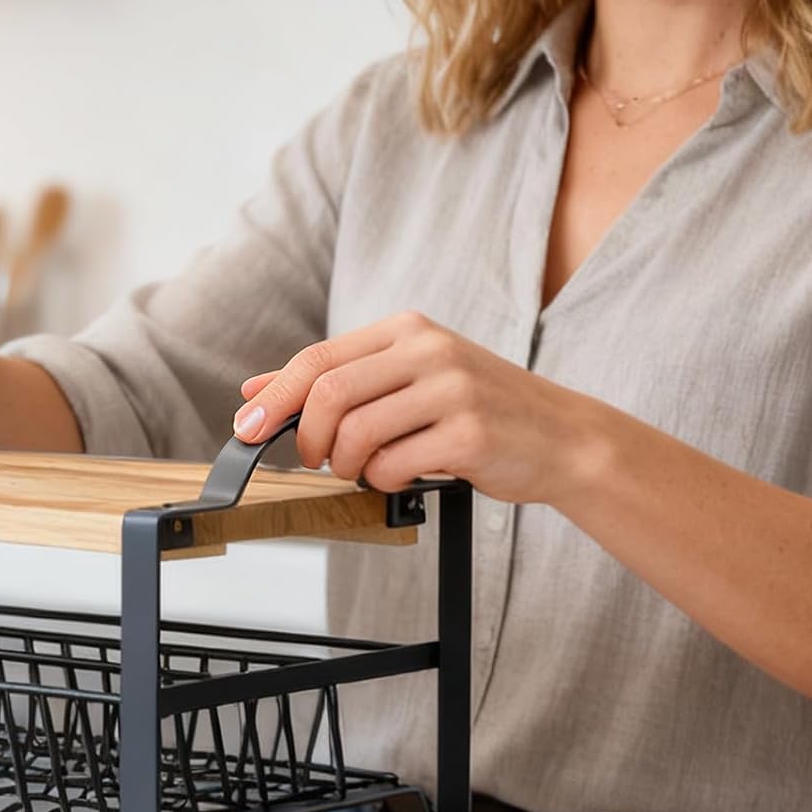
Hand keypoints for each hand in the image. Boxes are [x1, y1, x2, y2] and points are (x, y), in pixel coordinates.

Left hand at [232, 311, 601, 506]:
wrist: (563, 437)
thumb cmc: (478, 410)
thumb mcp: (407, 379)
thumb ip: (337, 379)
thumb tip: (254, 390)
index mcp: (407, 330)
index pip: (318, 359)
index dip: (275, 398)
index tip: (247, 429)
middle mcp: (428, 350)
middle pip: (330, 395)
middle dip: (309, 439)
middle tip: (318, 461)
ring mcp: (452, 390)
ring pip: (357, 434)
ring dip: (349, 466)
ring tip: (368, 470)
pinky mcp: (470, 433)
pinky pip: (393, 466)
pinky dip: (384, 482)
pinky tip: (405, 477)